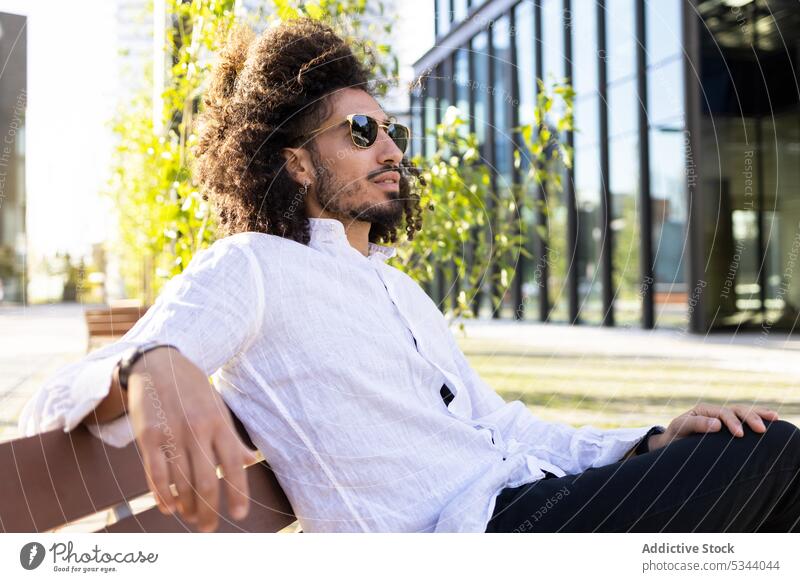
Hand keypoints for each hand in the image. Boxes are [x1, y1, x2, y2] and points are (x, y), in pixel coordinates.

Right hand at [125, 347, 258, 531]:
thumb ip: (231, 437)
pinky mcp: (148, 437)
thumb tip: (250, 460)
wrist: (157, 364)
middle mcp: (198, 430)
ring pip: (181, 483)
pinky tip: (169, 507)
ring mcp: (172, 434)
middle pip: (208, 481)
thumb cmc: (193, 389)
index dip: (239, 493)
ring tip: (191, 518)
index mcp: (219, 424)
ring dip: (187, 507)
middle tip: (209, 528)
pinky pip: (156, 474)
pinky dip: (163, 495)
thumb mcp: (218, 407)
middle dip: (210, 511)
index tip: (240, 514)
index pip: (235, 465)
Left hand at [648, 403, 779, 451]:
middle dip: (750, 417)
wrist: (672, 444)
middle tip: (761, 429)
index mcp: (703, 410)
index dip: (732, 422)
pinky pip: (744, 420)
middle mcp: (715, 412)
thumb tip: (717, 424)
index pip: (722, 413)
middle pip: (736, 410)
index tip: (740, 434)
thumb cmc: (675, 437)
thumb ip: (696, 424)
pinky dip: (758, 417)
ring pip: (743, 412)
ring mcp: (723, 419)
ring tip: (774, 419)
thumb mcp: (680, 428)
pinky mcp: (729, 428)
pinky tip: (771, 420)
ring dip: (758, 415)